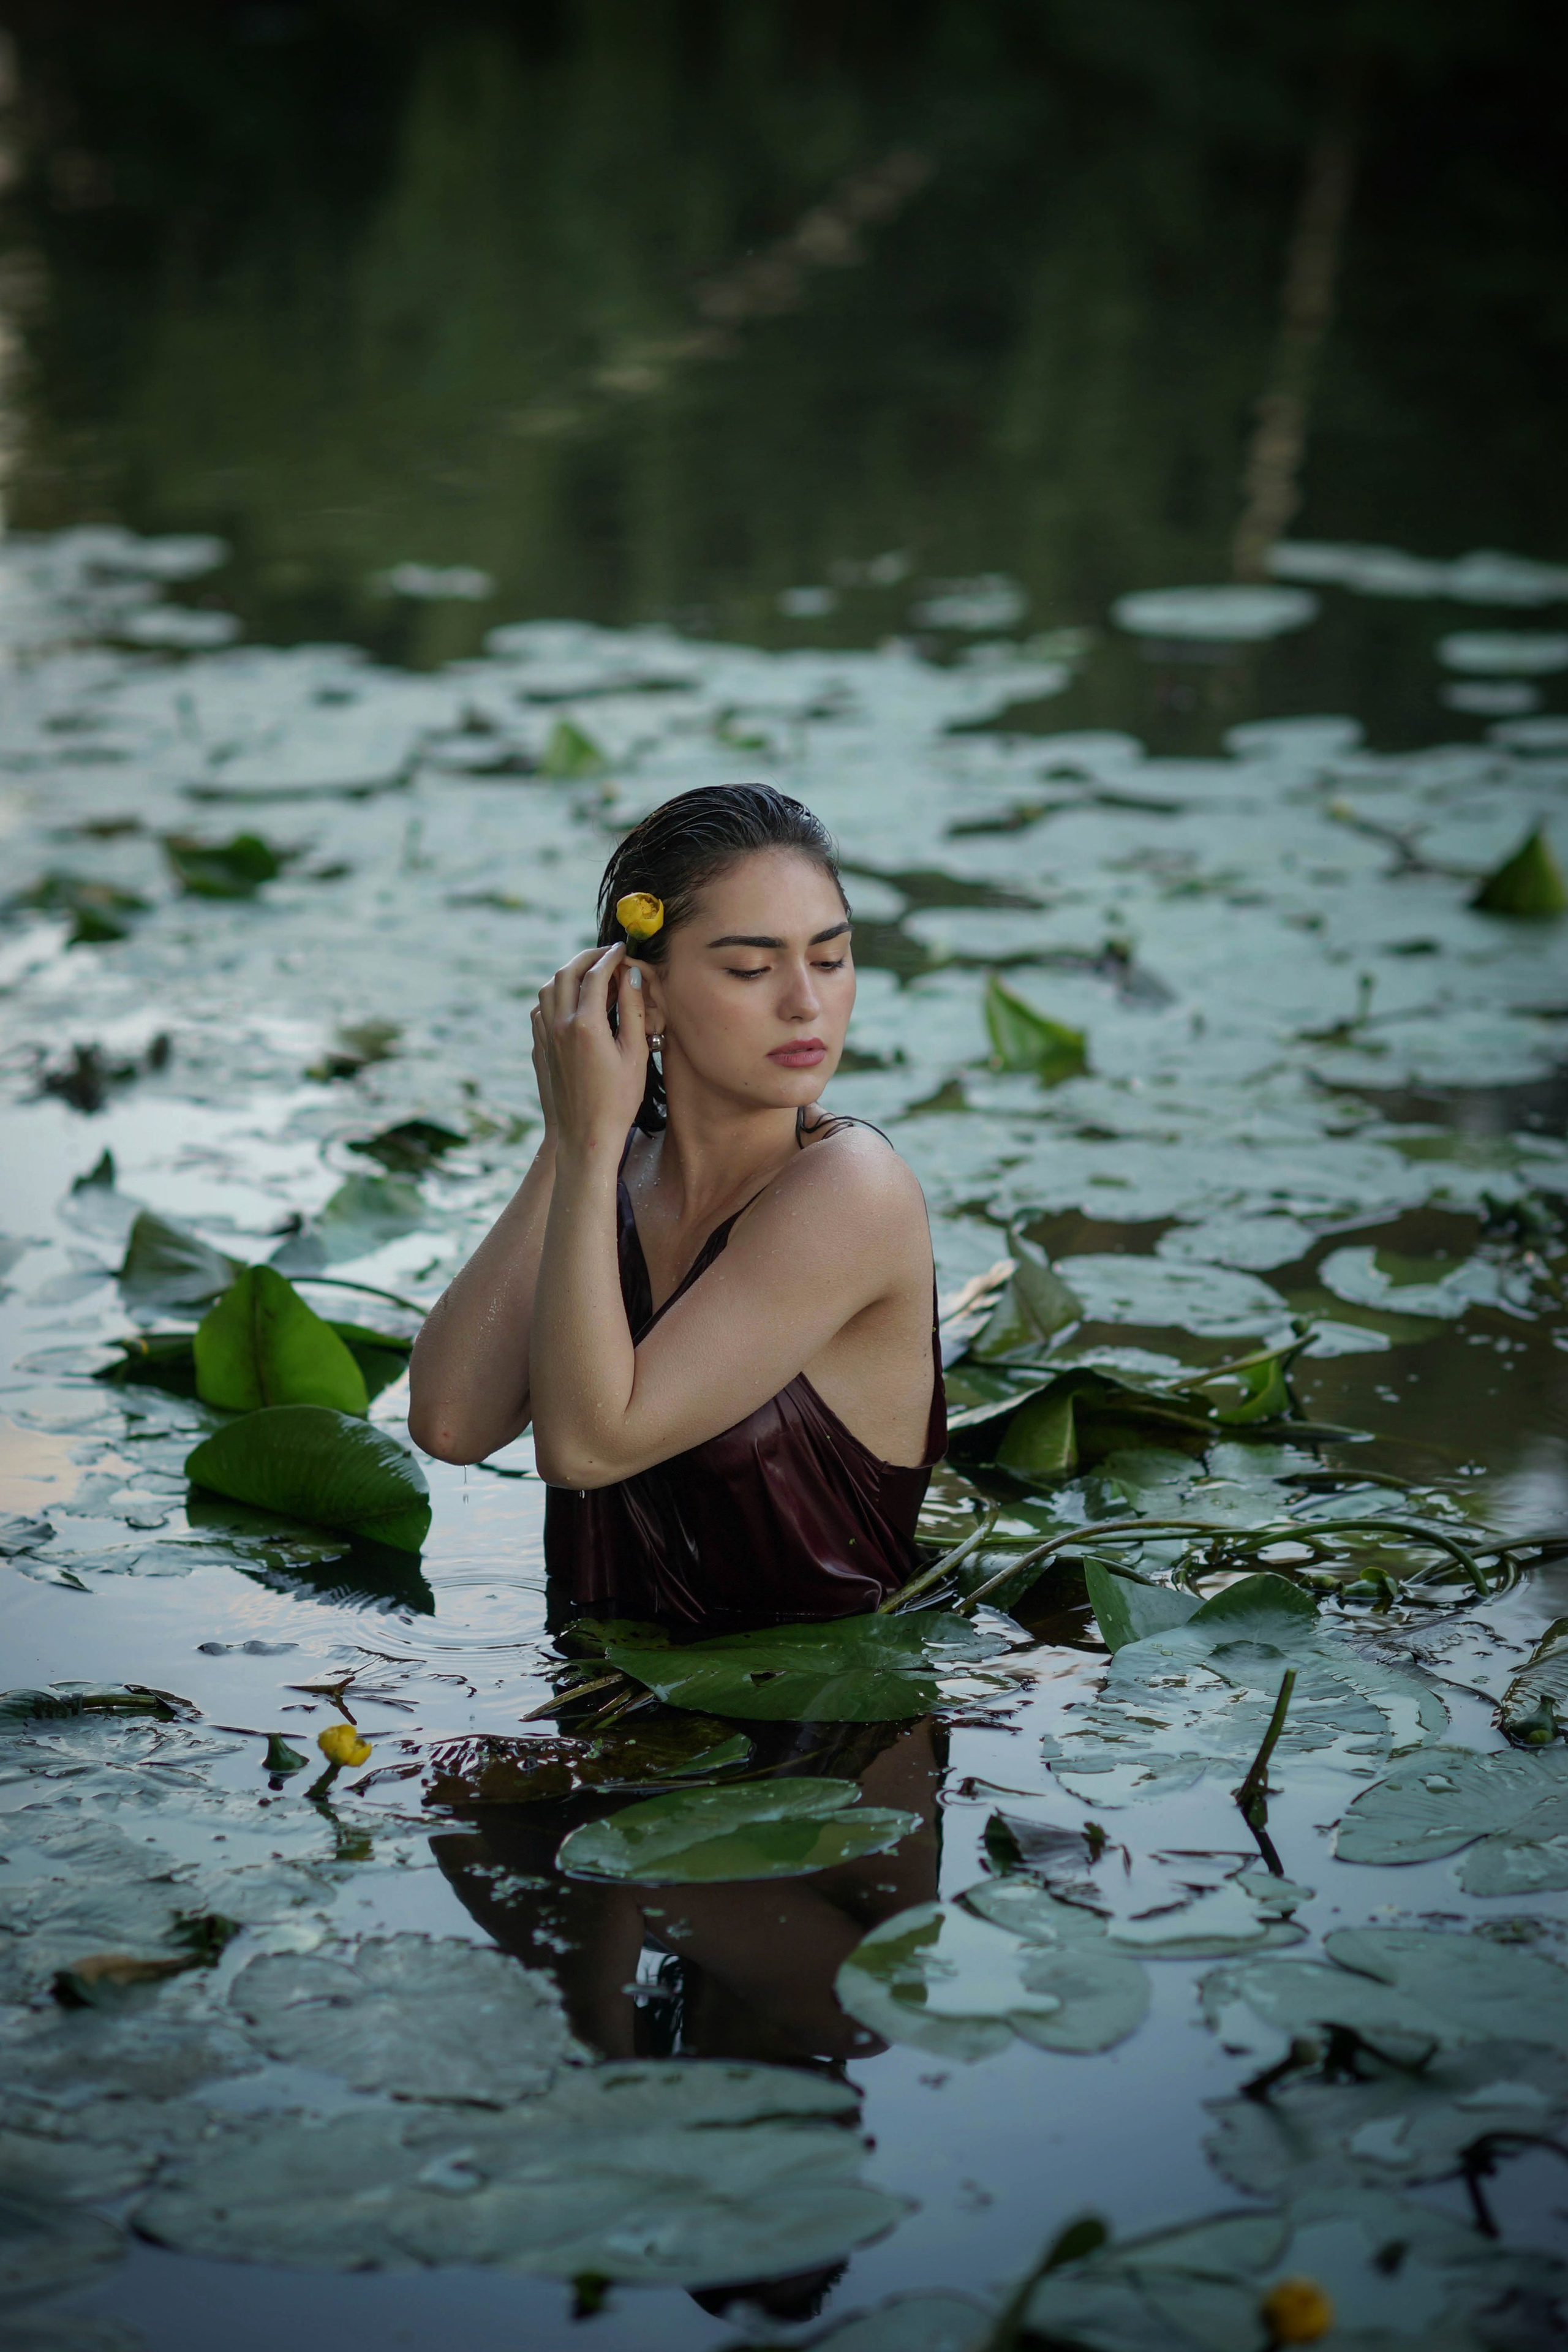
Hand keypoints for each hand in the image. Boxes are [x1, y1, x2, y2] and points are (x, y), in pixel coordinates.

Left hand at [533, 944, 647, 1159]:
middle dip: (586, 958)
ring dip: (567, 973)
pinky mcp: (540, 1049)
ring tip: (589, 973)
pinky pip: (540, 1010)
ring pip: (547, 988)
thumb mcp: (635, 1054)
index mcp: (586, 1025)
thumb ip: (633, 1011)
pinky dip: (554, 995)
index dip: (610, 957)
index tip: (623, 950)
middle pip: (566, 974)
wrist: (585, 1135)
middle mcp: (560, 1026)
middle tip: (606, 955)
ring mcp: (546, 1037)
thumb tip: (632, 976)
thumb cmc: (618, 1100)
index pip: (595, 975)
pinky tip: (570, 1001)